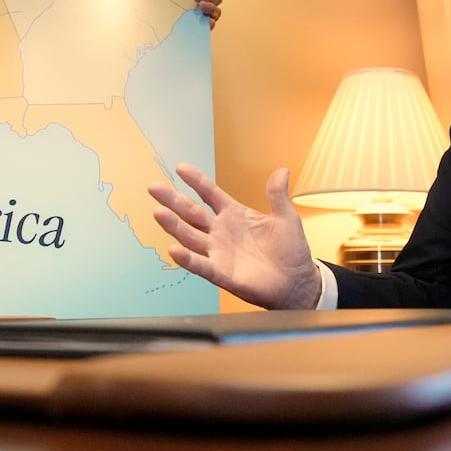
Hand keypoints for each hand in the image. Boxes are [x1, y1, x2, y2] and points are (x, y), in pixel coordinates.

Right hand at [148, 163, 321, 308]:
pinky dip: (188, 259)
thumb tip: (281, 170)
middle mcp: (221, 232)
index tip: (180, 168)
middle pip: (191, 213)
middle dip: (173, 200)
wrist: (297, 283)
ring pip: (191, 236)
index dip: (196, 181)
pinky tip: (174, 250)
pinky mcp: (222, 273)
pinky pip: (201, 265)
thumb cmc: (291, 251)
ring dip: (174, 226)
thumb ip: (278, 196)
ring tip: (158, 212)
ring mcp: (219, 252)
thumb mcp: (286, 218)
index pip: (210, 193)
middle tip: (154, 187)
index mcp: (234, 215)